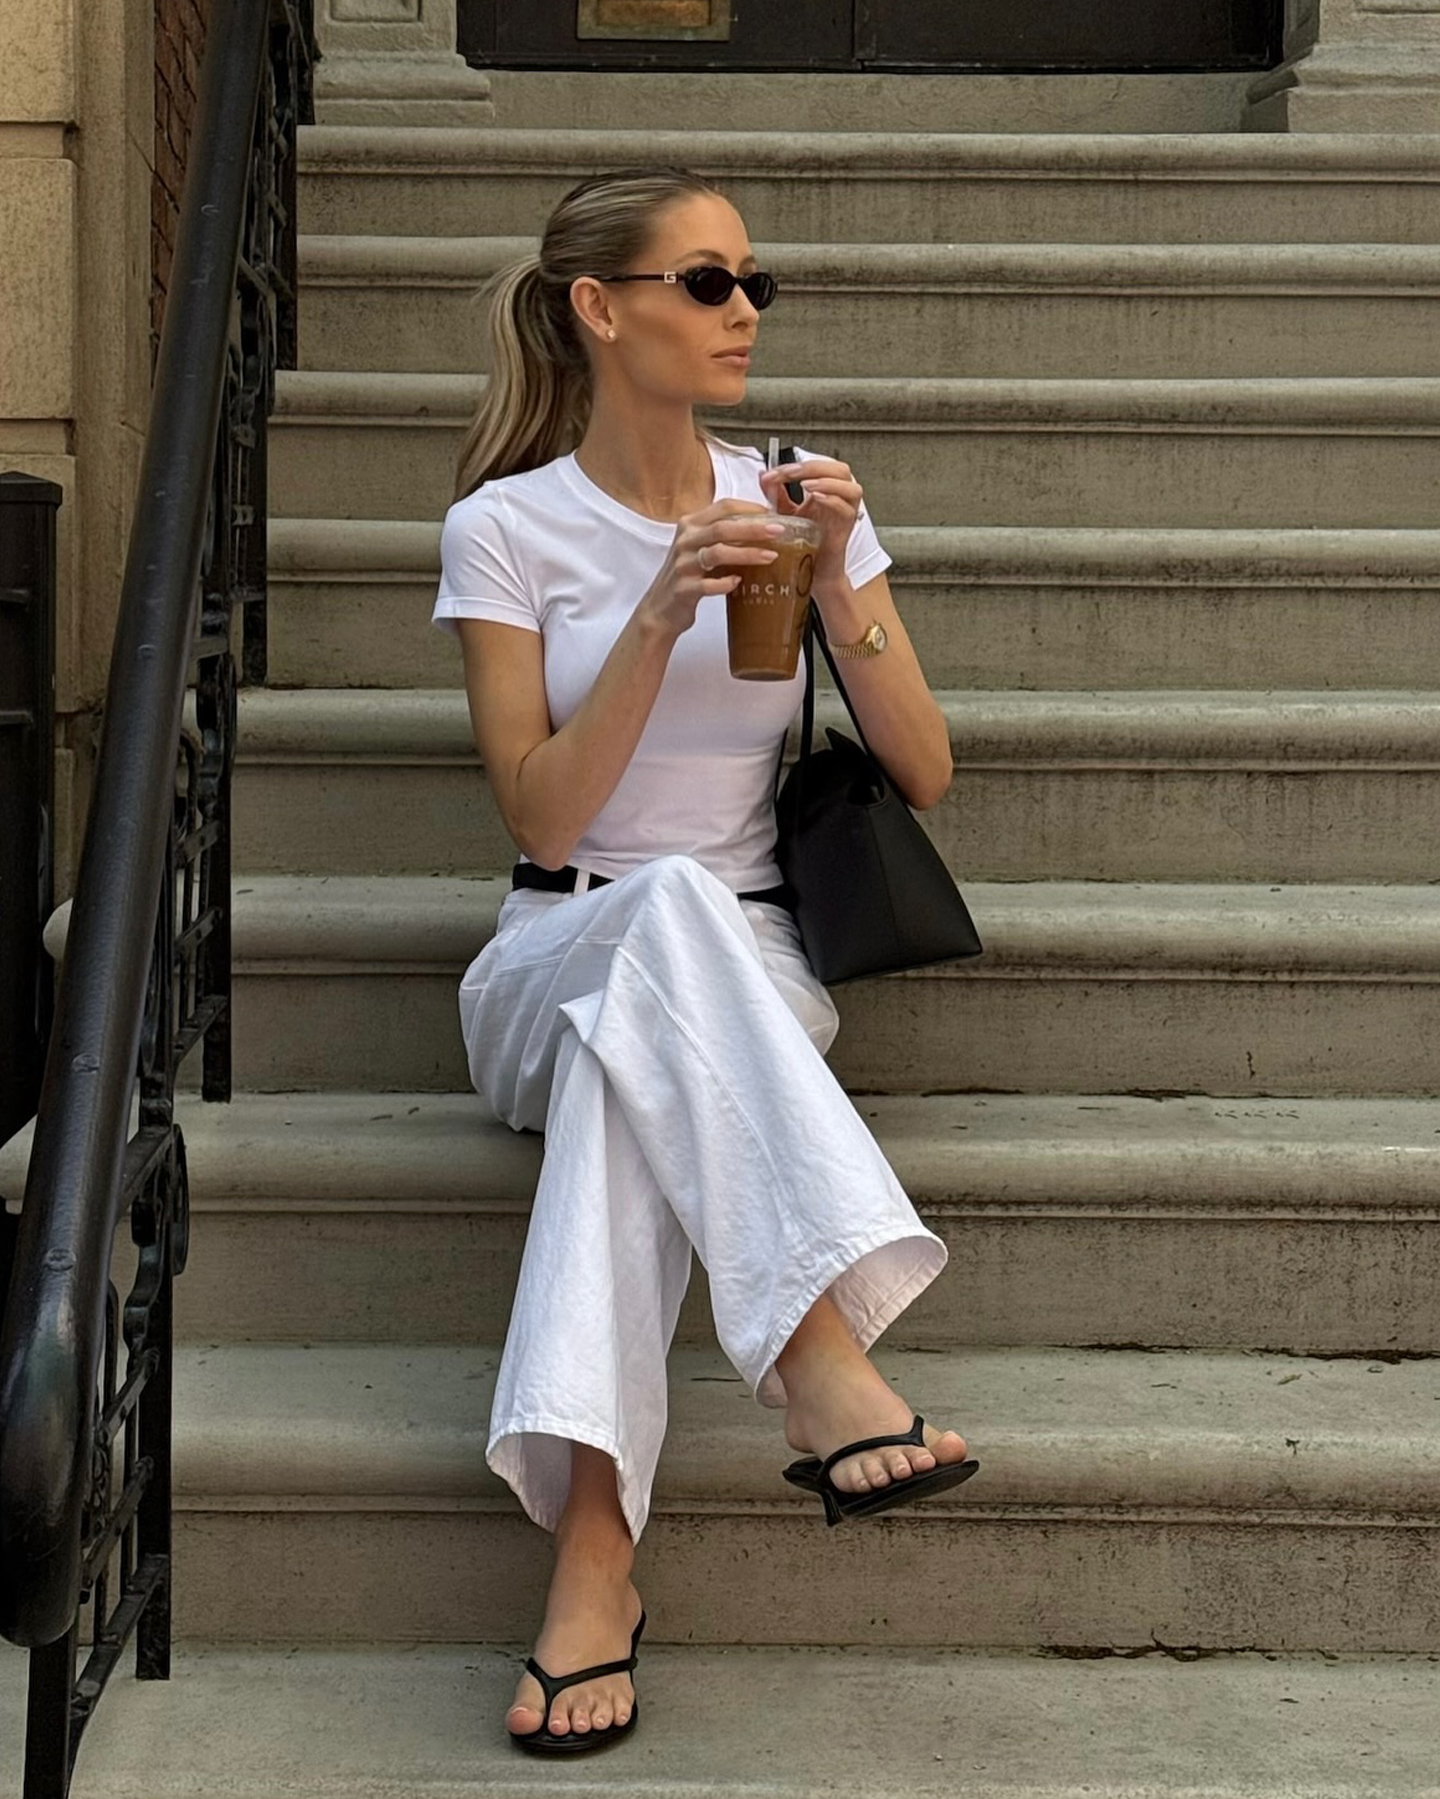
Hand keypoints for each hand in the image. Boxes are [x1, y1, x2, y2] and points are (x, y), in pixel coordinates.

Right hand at [638, 500, 786, 638]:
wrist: (661, 609)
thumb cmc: (688, 576)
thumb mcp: (702, 548)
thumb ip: (724, 536)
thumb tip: (763, 528)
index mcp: (691, 525)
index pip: (723, 507)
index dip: (749, 507)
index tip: (772, 513)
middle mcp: (685, 541)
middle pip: (722, 527)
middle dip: (753, 528)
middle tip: (778, 531)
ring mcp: (682, 565)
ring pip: (717, 553)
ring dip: (746, 554)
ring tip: (770, 556)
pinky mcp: (682, 589)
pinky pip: (707, 585)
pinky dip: (725, 583)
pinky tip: (738, 582)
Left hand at [759, 456, 862, 590]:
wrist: (813, 573)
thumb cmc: (804, 544)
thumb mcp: (785, 513)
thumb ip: (776, 493)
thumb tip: (763, 474)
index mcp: (827, 490)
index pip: (817, 466)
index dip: (794, 465)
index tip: (771, 474)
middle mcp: (840, 498)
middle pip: (839, 469)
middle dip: (812, 467)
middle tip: (790, 473)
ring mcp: (846, 512)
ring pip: (850, 486)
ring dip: (826, 481)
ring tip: (804, 484)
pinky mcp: (847, 528)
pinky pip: (846, 508)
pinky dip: (832, 499)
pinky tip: (815, 498)